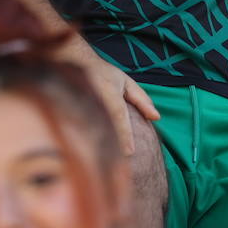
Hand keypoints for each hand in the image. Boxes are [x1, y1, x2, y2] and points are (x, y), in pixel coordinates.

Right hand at [58, 38, 158, 154]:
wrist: (73, 60)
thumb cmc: (102, 73)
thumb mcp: (125, 82)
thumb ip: (141, 100)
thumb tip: (157, 117)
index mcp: (110, 93)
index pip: (119, 117)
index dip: (125, 135)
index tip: (130, 153)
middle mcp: (95, 99)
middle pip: (104, 127)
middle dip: (112, 145)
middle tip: (120, 167)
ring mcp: (81, 104)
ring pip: (91, 129)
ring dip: (98, 146)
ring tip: (106, 165)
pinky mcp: (71, 109)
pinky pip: (80, 128)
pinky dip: (86, 141)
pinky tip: (89, 154)